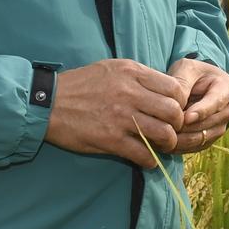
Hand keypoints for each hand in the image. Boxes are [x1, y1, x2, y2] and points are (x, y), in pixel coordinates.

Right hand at [43, 59, 186, 168]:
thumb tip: (164, 88)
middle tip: (172, 129)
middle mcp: (130, 94)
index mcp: (132, 73)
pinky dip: (150, 159)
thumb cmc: (81, 84)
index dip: (181, 101)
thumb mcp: (112, 68)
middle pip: (174, 111)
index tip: (175, 109)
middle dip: (178, 123)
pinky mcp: (110, 140)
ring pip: (163, 133)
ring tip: (162, 145)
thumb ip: (139, 76)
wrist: (48, 102)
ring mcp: (121, 118)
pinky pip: (143, 153)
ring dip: (168, 143)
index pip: (174, 88)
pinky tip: (147, 159)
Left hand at [166, 58, 228, 154]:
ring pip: (199, 139)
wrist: (196, 84)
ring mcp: (221, 127)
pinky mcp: (210, 139)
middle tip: (161, 127)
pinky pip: (194, 147)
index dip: (201, 112)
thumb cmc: (191, 74)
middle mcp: (228, 110)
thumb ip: (182, 85)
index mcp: (228, 88)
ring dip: (178, 139)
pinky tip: (161, 142)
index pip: (215, 103)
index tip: (185, 117)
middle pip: (206, 124)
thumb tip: (176, 106)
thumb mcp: (186, 69)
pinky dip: (178, 146)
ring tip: (158, 135)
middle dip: (183, 127)